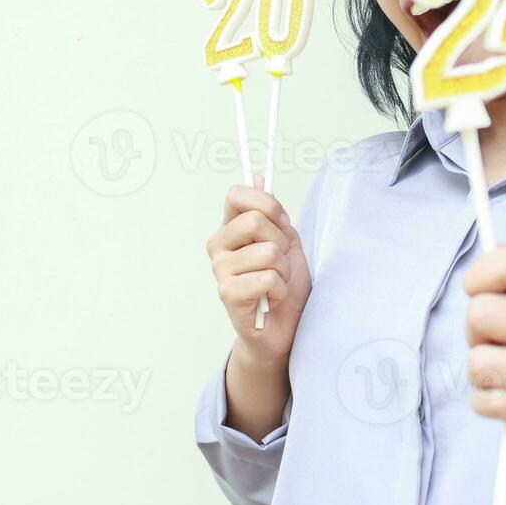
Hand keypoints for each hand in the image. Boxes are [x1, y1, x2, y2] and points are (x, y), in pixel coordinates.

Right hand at [208, 174, 310, 364]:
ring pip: (267, 252)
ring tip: (277, 284)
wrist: (285, 327)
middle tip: (280, 263)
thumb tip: (256, 177)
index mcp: (230, 229)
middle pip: (255, 220)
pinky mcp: (228, 294)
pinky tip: (272, 300)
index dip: (268, 205)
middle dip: (281, 243)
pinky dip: (280, 290)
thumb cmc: (285, 285)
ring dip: (284, 271)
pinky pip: (268, 278)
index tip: (281, 225)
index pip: (237, 194)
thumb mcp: (286, 242)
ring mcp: (220, 270)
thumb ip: (272, 213)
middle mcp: (218, 246)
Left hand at [463, 245, 505, 458]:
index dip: (480, 274)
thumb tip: (492, 256)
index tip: (480, 291)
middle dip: (475, 329)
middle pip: (484, 314)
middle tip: (494, 340)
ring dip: (482, 371)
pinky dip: (487, 401)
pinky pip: (490, 404)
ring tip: (505, 373)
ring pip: (481, 363)